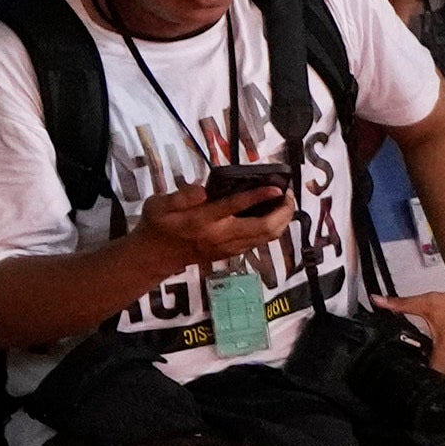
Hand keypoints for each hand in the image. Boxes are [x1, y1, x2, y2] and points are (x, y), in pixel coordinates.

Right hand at [138, 174, 297, 269]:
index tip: (277, 189)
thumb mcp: (158, 204)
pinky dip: (273, 229)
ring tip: (286, 203)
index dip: (259, 197)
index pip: (235, 207)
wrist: (156, 256)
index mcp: (202, 220)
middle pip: (264, 228)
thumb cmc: (158, 225)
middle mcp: (221, 236)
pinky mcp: (233, 253)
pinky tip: (274, 216)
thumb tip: (202, 189)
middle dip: (282, 212)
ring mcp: (230, 247)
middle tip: (288, 195)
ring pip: (267, 237)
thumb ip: (180, 196)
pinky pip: (260, 242)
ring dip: (282, 221)